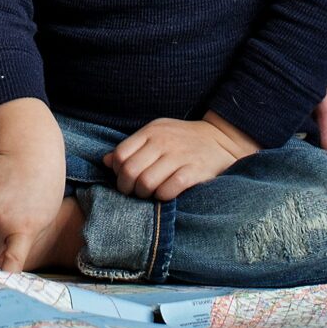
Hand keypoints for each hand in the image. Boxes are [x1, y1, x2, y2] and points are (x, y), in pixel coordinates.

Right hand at [0, 150, 66, 272]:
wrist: (30, 151)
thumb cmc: (42, 189)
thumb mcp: (42, 217)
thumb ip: (23, 239)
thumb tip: (2, 262)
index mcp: (25, 228)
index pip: (12, 260)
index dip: (4, 274)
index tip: (0, 283)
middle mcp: (3, 219)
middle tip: (5, 229)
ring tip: (1, 207)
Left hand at [108, 113, 259, 200]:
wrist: (221, 140)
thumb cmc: (182, 140)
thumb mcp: (157, 135)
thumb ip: (132, 147)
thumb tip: (105, 162)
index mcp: (151, 131)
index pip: (120, 154)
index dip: (117, 172)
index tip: (125, 179)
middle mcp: (163, 141)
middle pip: (130, 171)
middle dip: (127, 187)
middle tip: (134, 192)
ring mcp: (179, 155)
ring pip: (146, 182)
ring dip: (144, 194)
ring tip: (149, 194)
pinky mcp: (195, 171)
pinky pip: (168, 189)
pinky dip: (162, 196)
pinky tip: (165, 194)